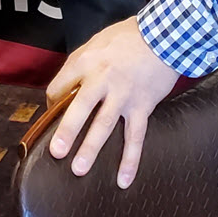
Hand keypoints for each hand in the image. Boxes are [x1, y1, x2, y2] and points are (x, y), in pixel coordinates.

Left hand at [43, 17, 180, 187]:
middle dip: (67, 131)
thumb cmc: (128, 37)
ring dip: (91, 148)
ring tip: (79, 169)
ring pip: (104, 125)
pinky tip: (123, 180)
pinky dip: (130, 160)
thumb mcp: (97, 41)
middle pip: (80, 107)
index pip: (60, 86)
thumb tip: (65, 88)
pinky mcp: (142, 106)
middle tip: (56, 153)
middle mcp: (102, 78)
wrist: (164, 36)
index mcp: (87, 61)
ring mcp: (123, 94)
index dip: (53, 103)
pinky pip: (135, 137)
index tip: (54, 114)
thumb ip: (80, 63)